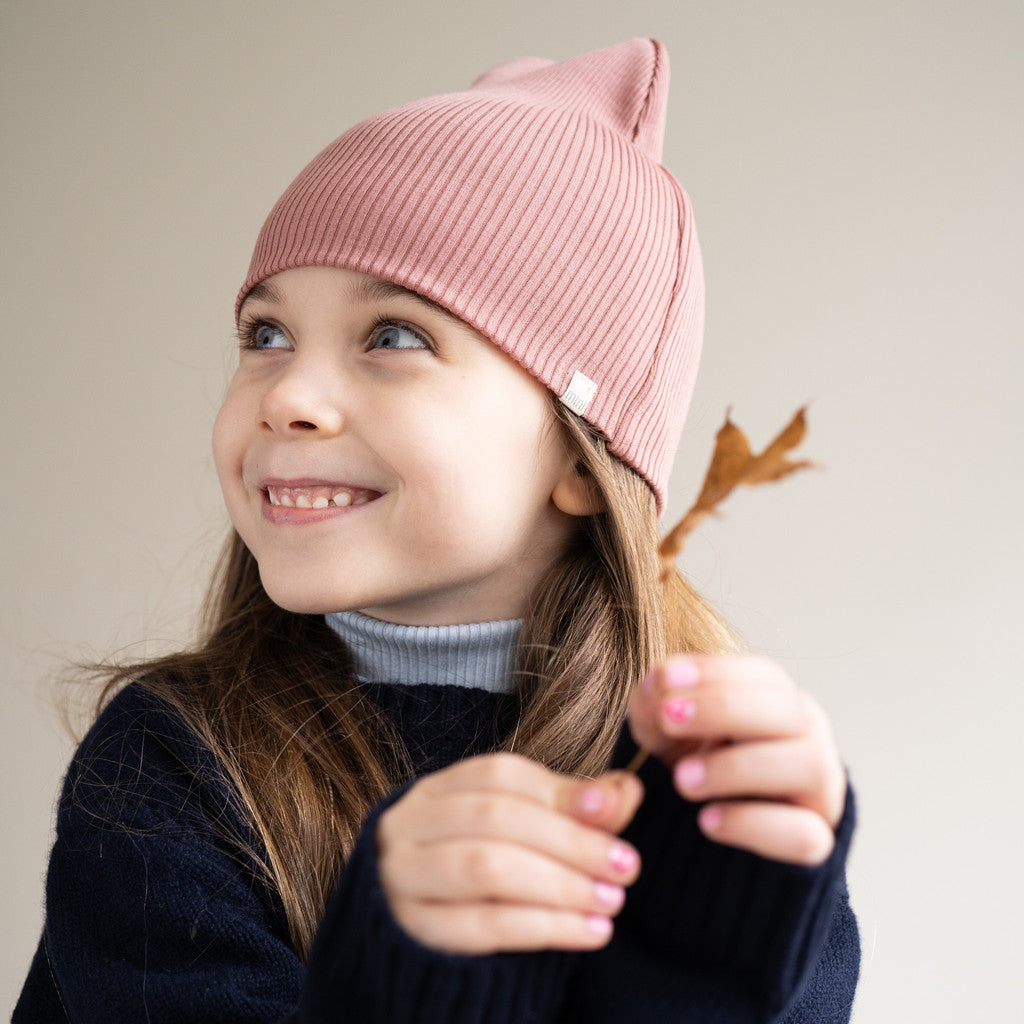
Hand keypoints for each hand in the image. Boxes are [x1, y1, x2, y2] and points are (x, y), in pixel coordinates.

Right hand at [376, 753, 642, 954]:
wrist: (416, 942)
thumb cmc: (480, 872)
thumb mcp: (522, 833)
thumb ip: (572, 810)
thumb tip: (625, 790)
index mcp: (438, 790)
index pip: (499, 774)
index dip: (560, 791)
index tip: (615, 809)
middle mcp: (409, 824)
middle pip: (495, 817)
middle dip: (569, 841)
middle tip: (625, 866)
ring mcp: (403, 877)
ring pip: (486, 868)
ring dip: (560, 885)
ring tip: (611, 901)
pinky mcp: (412, 931)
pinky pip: (483, 926)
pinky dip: (545, 927)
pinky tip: (589, 931)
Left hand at [629, 654, 846, 865]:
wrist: (708, 842)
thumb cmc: (693, 767)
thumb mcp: (665, 734)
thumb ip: (654, 705)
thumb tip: (656, 681)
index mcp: (778, 703)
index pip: (765, 674)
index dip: (717, 672)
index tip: (666, 677)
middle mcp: (809, 739)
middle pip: (790, 709)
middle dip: (724, 707)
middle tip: (668, 717)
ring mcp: (820, 792)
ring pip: (809, 765)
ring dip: (739, 766)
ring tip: (683, 779)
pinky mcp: (816, 843)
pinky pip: (804, 833)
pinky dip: (753, 823)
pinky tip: (707, 820)